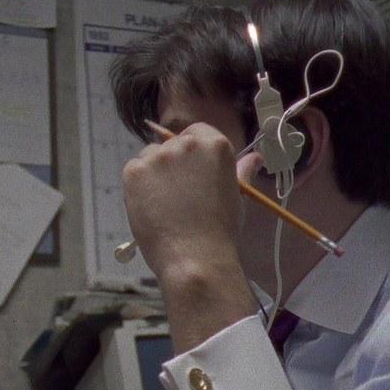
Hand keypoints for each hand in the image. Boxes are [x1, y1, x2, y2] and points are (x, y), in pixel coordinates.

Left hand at [122, 122, 257, 350]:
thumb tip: (256, 157)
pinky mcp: (134, 171)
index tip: (193, 172)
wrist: (194, 256)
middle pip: (171, 144)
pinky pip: (134, 171)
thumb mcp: (237, 196)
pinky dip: (139, 186)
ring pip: (150, 157)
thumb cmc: (221, 230)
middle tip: (179, 195)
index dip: (193, 153)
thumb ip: (242, 171)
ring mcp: (158, 156)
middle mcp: (186, 143)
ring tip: (163, 204)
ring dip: (154, 173)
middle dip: (173, 165)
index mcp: (215, 144)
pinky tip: (150, 207)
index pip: (198, 132)